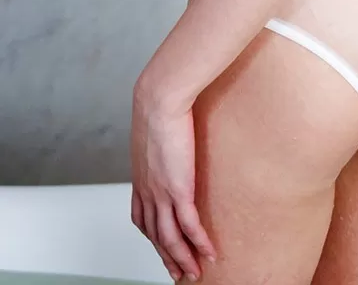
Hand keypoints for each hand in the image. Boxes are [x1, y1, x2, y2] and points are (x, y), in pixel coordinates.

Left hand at [130, 80, 216, 281]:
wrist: (159, 98)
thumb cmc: (159, 101)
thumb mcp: (154, 125)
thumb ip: (161, 134)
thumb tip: (172, 127)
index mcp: (141, 177)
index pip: (142, 218)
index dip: (152, 236)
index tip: (161, 247)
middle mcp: (148, 190)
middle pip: (155, 235)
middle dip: (168, 257)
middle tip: (179, 272)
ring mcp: (161, 192)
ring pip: (170, 238)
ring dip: (183, 258)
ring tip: (196, 271)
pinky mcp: (178, 189)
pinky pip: (189, 226)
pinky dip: (198, 243)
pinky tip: (209, 252)